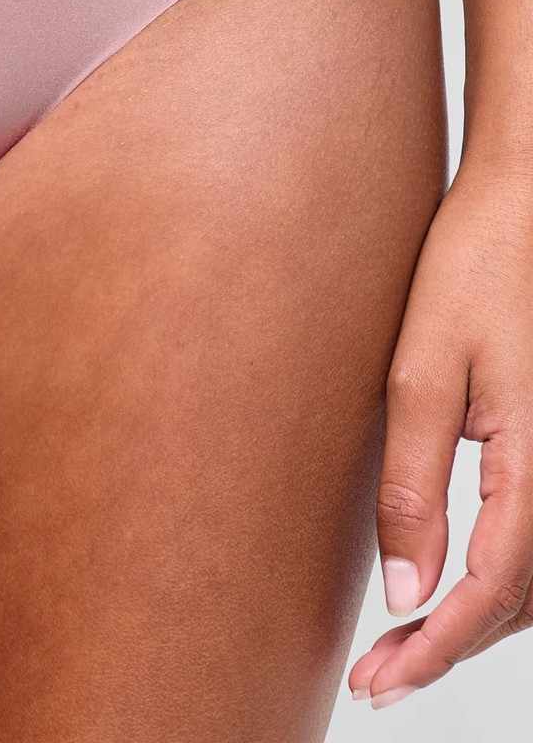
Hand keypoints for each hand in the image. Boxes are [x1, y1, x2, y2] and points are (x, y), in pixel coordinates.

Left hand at [350, 163, 532, 708]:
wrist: (517, 208)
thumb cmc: (471, 271)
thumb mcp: (423, 373)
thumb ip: (415, 486)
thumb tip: (406, 593)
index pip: (491, 593)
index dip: (433, 648)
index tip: (376, 683)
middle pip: (519, 603)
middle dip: (447, 648)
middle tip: (374, 681)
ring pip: (532, 583)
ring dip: (471, 623)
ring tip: (399, 649)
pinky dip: (496, 584)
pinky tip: (447, 589)